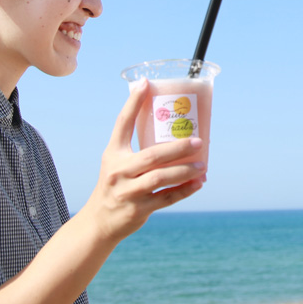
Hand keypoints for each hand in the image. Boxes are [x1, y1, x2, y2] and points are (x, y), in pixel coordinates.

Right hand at [85, 79, 206, 241]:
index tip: (145, 83)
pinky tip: (198, 183)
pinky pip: (166, 199)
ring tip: (203, 165)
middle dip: (178, 147)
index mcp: (113, 153)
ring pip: (161, 178)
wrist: (99, 220)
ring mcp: (127, 192)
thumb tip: (166, 124)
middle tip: (199, 141)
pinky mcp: (137, 210)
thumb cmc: (115, 184)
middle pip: (152, 156)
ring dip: (185, 171)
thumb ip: (136, 146)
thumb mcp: (115, 161)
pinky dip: (184, 191)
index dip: (133, 102)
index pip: (122, 123)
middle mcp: (119, 171)